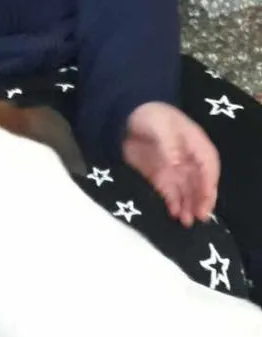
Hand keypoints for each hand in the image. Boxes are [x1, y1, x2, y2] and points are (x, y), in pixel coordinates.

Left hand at [123, 102, 218, 226]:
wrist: (126, 115)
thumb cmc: (149, 115)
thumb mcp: (160, 126)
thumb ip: (169, 145)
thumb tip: (177, 164)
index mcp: (195, 144)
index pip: (209, 166)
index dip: (209, 183)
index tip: (207, 198)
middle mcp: (189, 160)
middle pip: (201, 182)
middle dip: (202, 200)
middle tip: (200, 217)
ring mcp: (175, 170)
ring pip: (187, 191)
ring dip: (189, 206)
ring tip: (187, 222)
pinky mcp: (161, 177)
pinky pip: (171, 193)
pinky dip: (173, 204)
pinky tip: (174, 214)